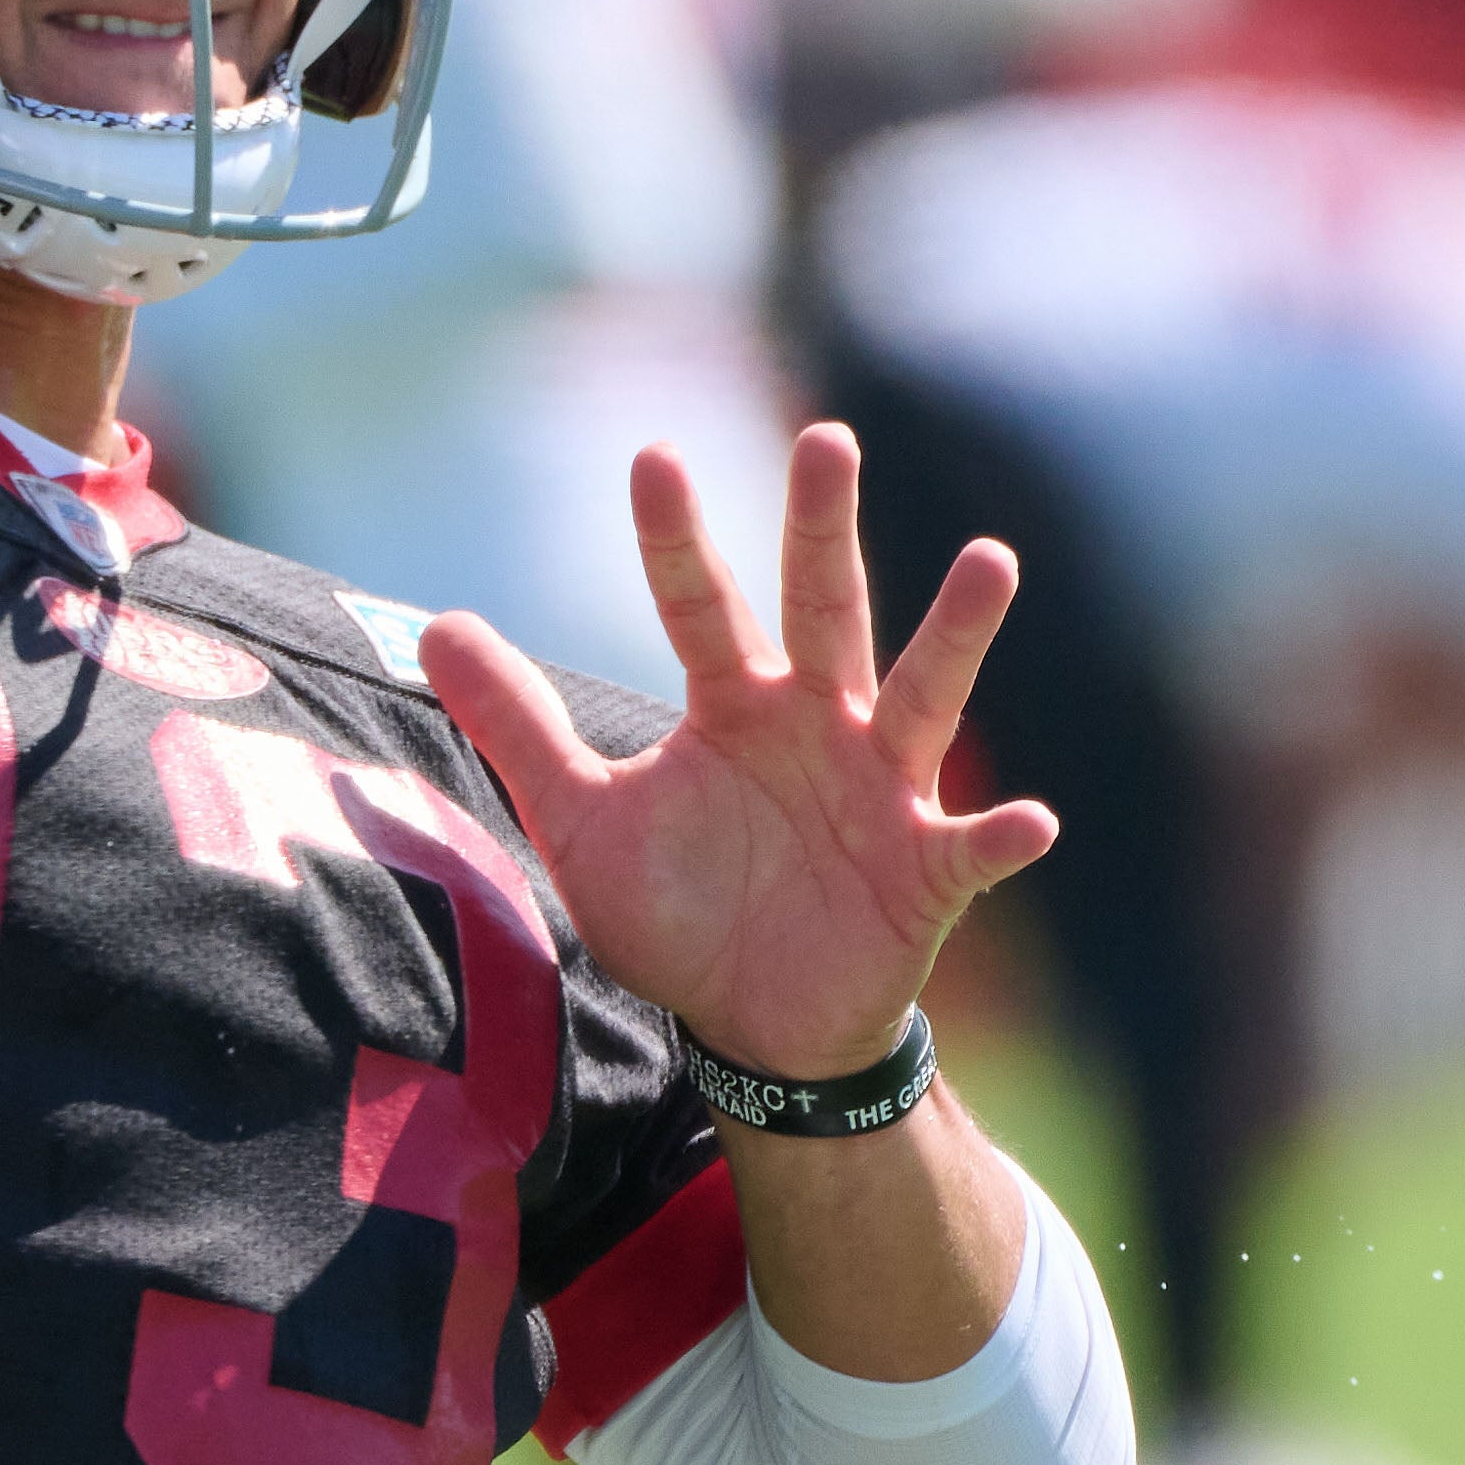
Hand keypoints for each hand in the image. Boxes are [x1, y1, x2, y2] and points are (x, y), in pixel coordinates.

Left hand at [423, 428, 1054, 1082]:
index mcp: (734, 705)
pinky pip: (971, 847)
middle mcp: (817, 723)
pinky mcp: (926, 871)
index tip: (651, 455)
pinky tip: (1030, 820)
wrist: (755, 1027)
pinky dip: (1002, 835)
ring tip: (989, 558)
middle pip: (823, 609)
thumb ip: (520, 725)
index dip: (673, 539)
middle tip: (825, 437)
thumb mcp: (584, 822)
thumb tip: (434, 626)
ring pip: (923, 696)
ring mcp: (882, 790)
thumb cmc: (681, 910)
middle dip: (821, 528)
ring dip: (955, 633)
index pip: (697, 604)